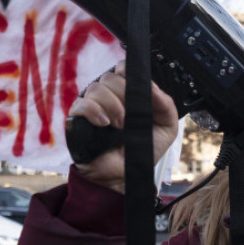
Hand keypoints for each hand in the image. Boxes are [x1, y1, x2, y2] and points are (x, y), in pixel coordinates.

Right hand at [66, 62, 179, 192]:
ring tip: (119, 125)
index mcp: (126, 93)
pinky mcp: (77, 119)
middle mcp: (108, 96)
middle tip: (129, 117)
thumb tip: (153, 87)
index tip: (136, 87)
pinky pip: (82, 104)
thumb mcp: (166, 128)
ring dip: (112, 105)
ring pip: (97, 88)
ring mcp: (91, 106)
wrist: (125, 176)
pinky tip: (104, 124)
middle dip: (123, 94)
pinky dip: (94, 112)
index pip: (122, 68)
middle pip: (110, 77)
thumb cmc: (142, 151)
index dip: (128, 72)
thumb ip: (166, 105)